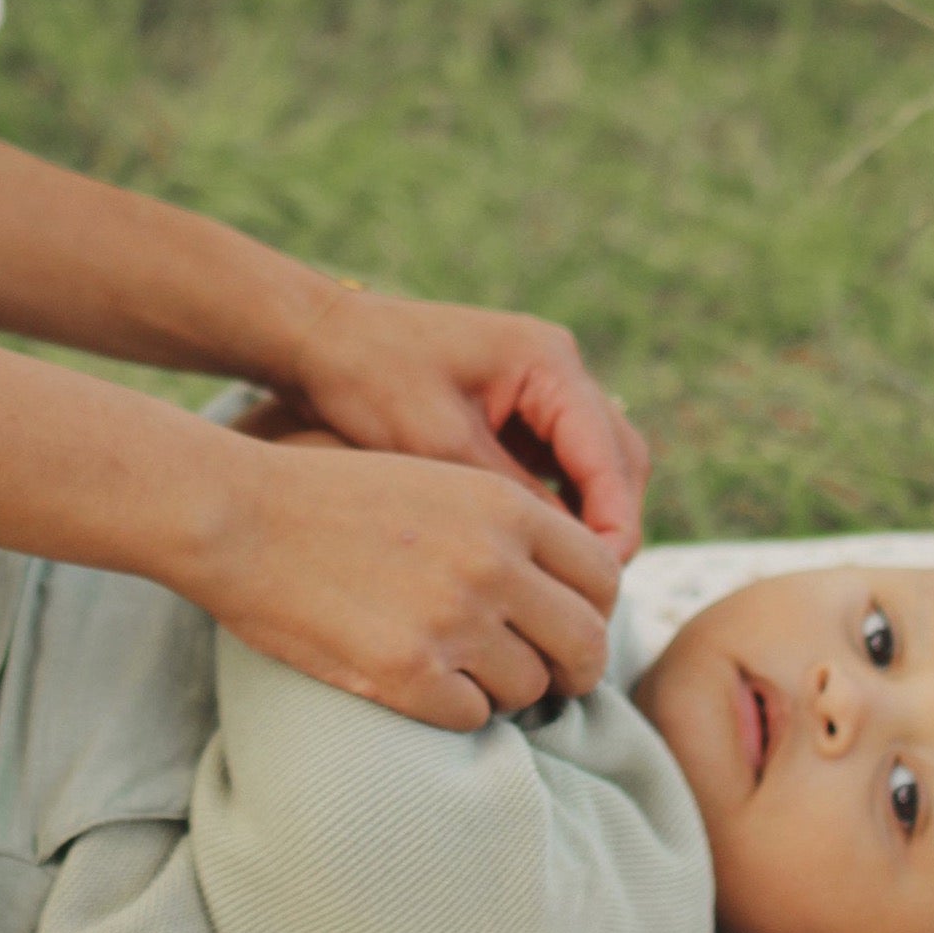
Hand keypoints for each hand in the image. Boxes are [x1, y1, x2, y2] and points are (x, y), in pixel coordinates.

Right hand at [187, 440, 620, 729]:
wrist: (238, 519)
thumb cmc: (326, 498)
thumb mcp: (436, 482)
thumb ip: (503, 526)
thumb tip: (559, 587)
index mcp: (507, 508)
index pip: (604, 575)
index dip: (595, 611)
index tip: (569, 628)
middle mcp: (494, 564)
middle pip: (585, 643)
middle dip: (575, 670)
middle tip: (550, 681)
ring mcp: (454, 620)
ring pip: (530, 689)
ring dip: (505, 692)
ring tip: (462, 673)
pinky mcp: (408, 673)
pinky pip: (472, 718)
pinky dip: (454, 712)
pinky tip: (419, 686)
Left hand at [272, 290, 650, 562]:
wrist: (316, 341)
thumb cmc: (369, 380)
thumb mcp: (441, 446)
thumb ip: (510, 497)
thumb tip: (568, 556)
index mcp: (548, 362)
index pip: (610, 455)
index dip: (614, 523)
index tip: (600, 581)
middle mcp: (555, 369)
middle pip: (617, 460)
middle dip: (610, 524)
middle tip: (590, 591)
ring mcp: (537, 388)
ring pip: (592, 466)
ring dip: (587, 519)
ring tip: (565, 581)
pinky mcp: (512, 410)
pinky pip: (555, 465)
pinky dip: (554, 507)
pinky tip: (532, 554)